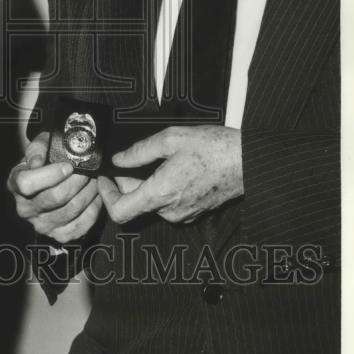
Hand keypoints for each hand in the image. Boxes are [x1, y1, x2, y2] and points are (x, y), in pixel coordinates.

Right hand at [7, 131, 102, 243]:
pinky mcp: (59, 235)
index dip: (50, 175)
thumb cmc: (45, 161)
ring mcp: (42, 225)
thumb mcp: (40, 146)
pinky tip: (96, 196)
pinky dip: (93, 209)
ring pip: (71, 209)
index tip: (68, 166)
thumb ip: (38, 148)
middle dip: (77, 181)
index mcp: (15, 185)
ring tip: (95, 179)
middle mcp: (25, 209)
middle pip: (54, 197)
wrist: (50, 181)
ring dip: (88, 192)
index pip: (27, 183)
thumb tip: (37, 162)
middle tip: (89, 170)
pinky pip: (82, 224)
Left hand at [97, 124, 242, 224]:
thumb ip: (139, 151)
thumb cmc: (214, 148)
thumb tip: (119, 160)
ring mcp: (183, 214)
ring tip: (156, 161)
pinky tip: (172, 169)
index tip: (105, 179)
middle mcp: (170, 210)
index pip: (120, 212)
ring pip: (152, 203)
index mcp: (161, 193)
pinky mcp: (193, 212)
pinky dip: (161, 189)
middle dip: (126, 183)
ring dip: (145, 185)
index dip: (107, 196)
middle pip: (135, 204)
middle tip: (128, 162)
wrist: (247, 162)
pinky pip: (168, 204)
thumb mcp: (171, 139)